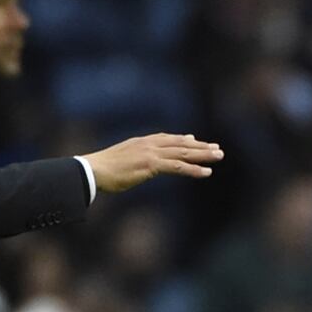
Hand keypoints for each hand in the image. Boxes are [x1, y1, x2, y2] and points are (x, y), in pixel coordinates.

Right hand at [81, 133, 222, 192]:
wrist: (93, 171)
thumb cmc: (105, 169)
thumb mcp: (125, 158)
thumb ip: (139, 157)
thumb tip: (150, 161)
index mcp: (143, 142)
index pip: (169, 139)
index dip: (186, 140)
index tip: (200, 142)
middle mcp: (149, 144)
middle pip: (181, 144)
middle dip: (201, 147)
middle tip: (218, 149)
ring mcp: (151, 153)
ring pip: (183, 153)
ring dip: (203, 155)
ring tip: (219, 157)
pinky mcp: (151, 165)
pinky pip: (177, 166)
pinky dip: (193, 169)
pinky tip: (206, 172)